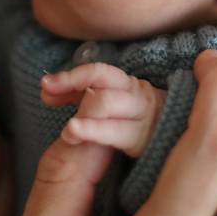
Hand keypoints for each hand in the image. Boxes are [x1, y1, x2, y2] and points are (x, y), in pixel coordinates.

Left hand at [40, 62, 164, 157]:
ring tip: (67, 132)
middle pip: (104, 94)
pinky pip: (119, 135)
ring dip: (87, 124)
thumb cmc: (130, 117)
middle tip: (47, 98)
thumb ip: (77, 93)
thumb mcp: (105, 99)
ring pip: (111, 112)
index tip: (46, 85)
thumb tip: (46, 88)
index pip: (98, 73)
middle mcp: (139, 98)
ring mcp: (144, 120)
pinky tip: (79, 140)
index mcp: (127, 84)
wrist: (170, 135)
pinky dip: (97, 133)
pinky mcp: (145, 142)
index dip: (70, 78)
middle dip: (73, 93)